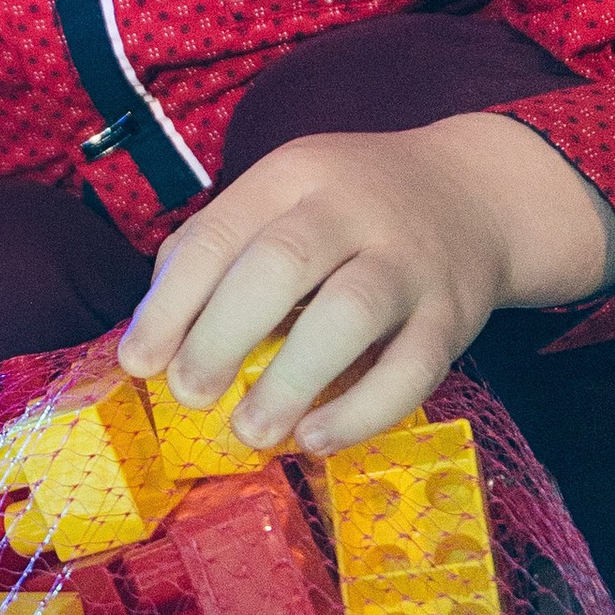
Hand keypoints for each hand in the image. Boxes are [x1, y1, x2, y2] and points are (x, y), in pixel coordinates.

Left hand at [116, 114, 614, 458]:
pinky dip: (362, 410)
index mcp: (293, 176)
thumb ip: (218, 250)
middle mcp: (352, 209)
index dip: (171, 304)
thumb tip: (152, 334)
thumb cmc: (349, 211)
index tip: (139, 362)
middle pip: (281, 264)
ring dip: (292, 379)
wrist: (474, 195)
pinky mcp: (454, 314)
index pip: (220, 234)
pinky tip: (316, 438)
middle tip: (190, 394)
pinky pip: (414, 368)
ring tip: (250, 431)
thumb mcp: (281, 198)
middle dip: (223, 335)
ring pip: (351, 313)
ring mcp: (409, 261)